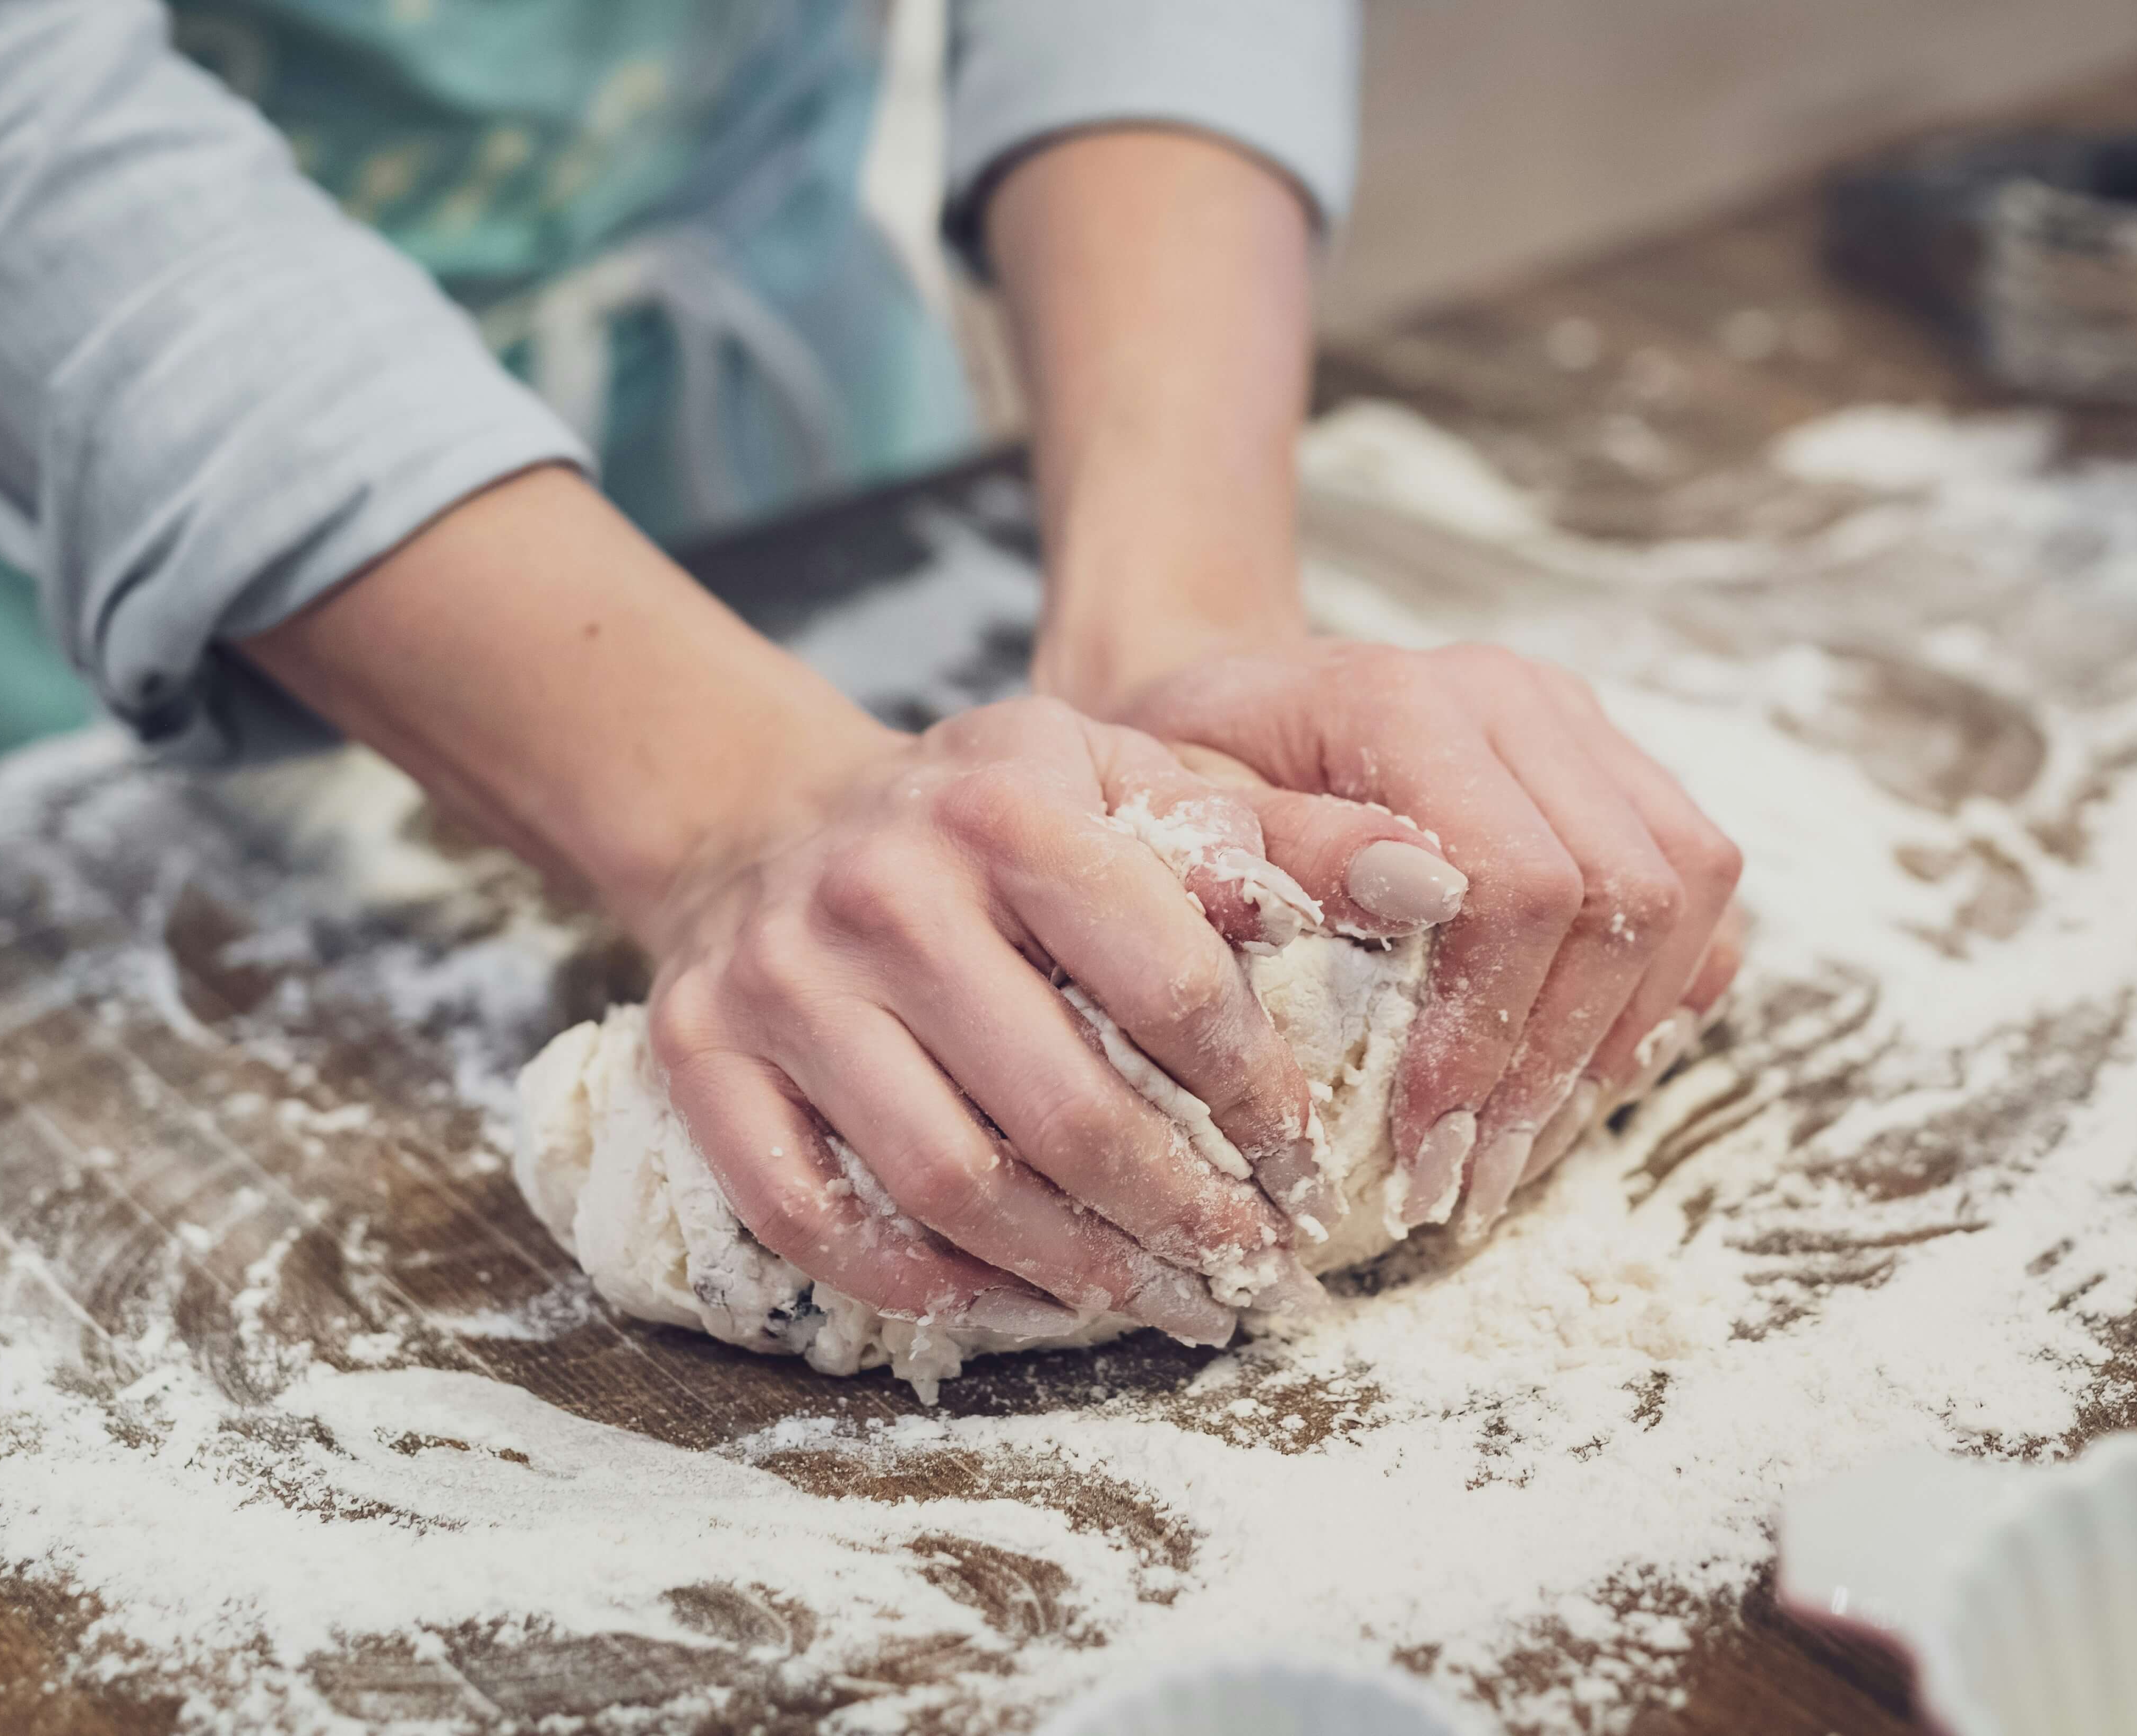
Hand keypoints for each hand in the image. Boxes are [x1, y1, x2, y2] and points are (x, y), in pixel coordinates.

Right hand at [631, 696, 1330, 1342]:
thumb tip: (1435, 883)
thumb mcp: (1125, 780)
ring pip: (946, 1181)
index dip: (1258, 1099)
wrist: (771, 818)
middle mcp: (880, 887)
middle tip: (1249, 1272)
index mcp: (1005, 804)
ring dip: (1071, 1271)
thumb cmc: (984, 819)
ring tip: (1157, 1302)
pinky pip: (811, 1216)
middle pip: (1064, 1109)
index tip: (1306, 1169)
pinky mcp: (701, 1054)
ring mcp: (780, 979)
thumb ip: (1276, 832)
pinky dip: (918, 1282)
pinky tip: (1005, 1300)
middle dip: (1181, 1216)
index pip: (1169, 983)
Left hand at [1113, 642, 1745, 1237]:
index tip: (1424, 1148)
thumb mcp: (1176, 821)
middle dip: (1554, 1065)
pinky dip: (1660, 996)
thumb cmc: (1183, 782)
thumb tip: (1418, 894)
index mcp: (1402, 700)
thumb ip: (1280, 851)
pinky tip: (1575, 1079)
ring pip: (1687, 888)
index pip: (1517, 882)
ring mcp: (1578, 723)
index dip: (1487, 1033)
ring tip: (1522, 1150)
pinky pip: (1699, 888)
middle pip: (1621, 894)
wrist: (1224, 711)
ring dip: (1618, 1042)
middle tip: (1473, 1181)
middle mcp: (1513, 696)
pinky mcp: (1616, 765)